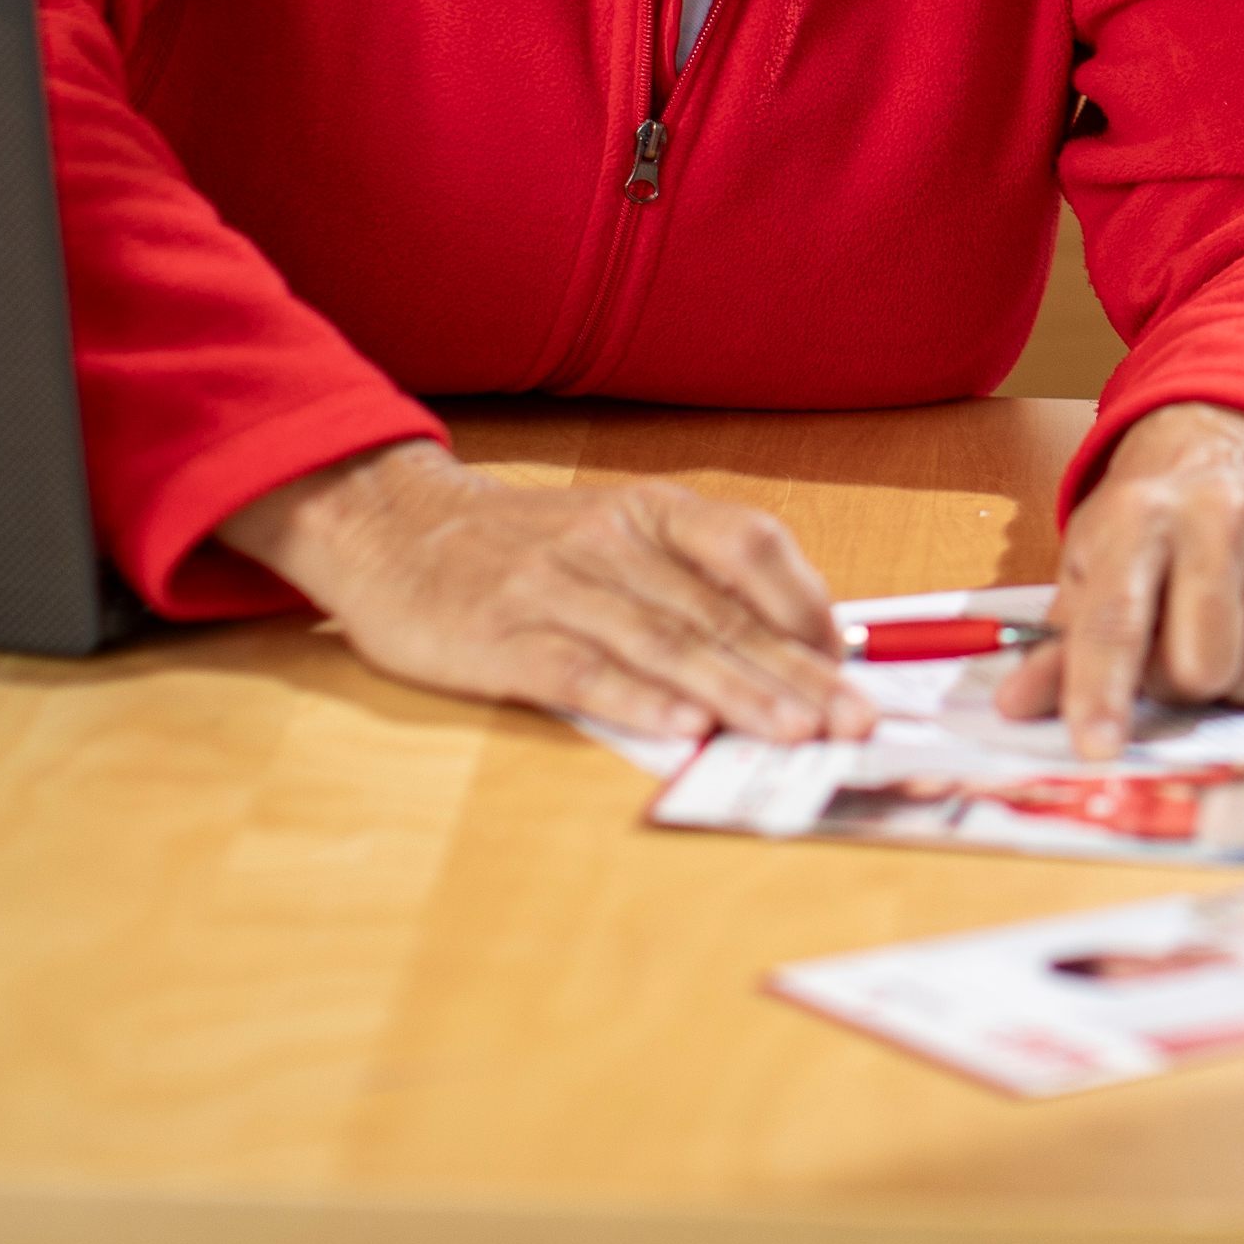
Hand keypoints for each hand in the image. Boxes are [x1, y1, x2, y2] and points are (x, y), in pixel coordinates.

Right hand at [219, 439, 871, 746]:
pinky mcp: (500, 635)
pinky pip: (579, 669)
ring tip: (792, 731)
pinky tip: (680, 729)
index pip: (751, 549)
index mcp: (651, 513)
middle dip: (795, 672)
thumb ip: (689, 582)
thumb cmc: (520, 546)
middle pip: (719, 612)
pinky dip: (635, 699)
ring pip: (663, 642)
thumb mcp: (614, 536)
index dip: (806, 608)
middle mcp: (610, 541)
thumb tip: (788, 650)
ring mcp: (554, 586)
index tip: (850, 666)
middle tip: (853, 719)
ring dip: (734, 692)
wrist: (390, 528)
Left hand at [994, 402, 1243, 757]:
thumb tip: (1017, 708)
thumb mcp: (1089, 568)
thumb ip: (1057, 646)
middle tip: (1169, 658)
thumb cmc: (1145, 527)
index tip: (1097, 748)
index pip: (1117, 619)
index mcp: (1137, 517)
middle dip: (1181, 686)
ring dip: (1231, 684)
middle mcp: (1215, 514)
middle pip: (1203, 665)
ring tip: (1213, 637)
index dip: (1102, 689)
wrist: (1225, 452)